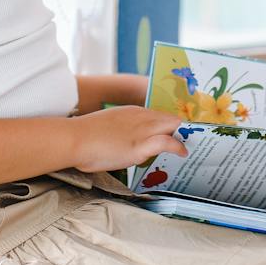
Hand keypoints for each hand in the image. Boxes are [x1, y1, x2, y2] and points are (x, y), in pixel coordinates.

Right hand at [71, 106, 186, 172]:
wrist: (74, 139)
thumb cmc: (84, 137)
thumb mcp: (108, 128)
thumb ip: (122, 133)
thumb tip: (125, 144)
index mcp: (131, 112)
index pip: (159, 115)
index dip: (169, 125)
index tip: (176, 133)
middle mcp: (140, 117)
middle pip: (170, 119)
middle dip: (182, 129)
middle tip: (191, 140)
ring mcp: (141, 130)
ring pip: (173, 127)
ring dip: (184, 137)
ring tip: (191, 146)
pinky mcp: (140, 145)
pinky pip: (167, 142)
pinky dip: (178, 147)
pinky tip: (183, 153)